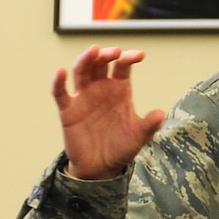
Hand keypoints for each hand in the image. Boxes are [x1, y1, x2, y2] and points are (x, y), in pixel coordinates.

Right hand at [53, 45, 166, 180]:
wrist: (101, 168)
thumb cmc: (121, 147)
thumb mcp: (139, 137)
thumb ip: (149, 125)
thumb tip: (160, 113)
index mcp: (119, 89)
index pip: (123, 66)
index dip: (129, 57)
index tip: (139, 55)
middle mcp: (100, 88)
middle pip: (100, 63)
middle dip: (107, 54)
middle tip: (114, 51)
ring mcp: (83, 97)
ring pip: (81, 71)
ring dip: (86, 59)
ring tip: (93, 51)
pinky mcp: (68, 110)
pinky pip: (60, 93)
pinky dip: (58, 81)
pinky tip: (61, 72)